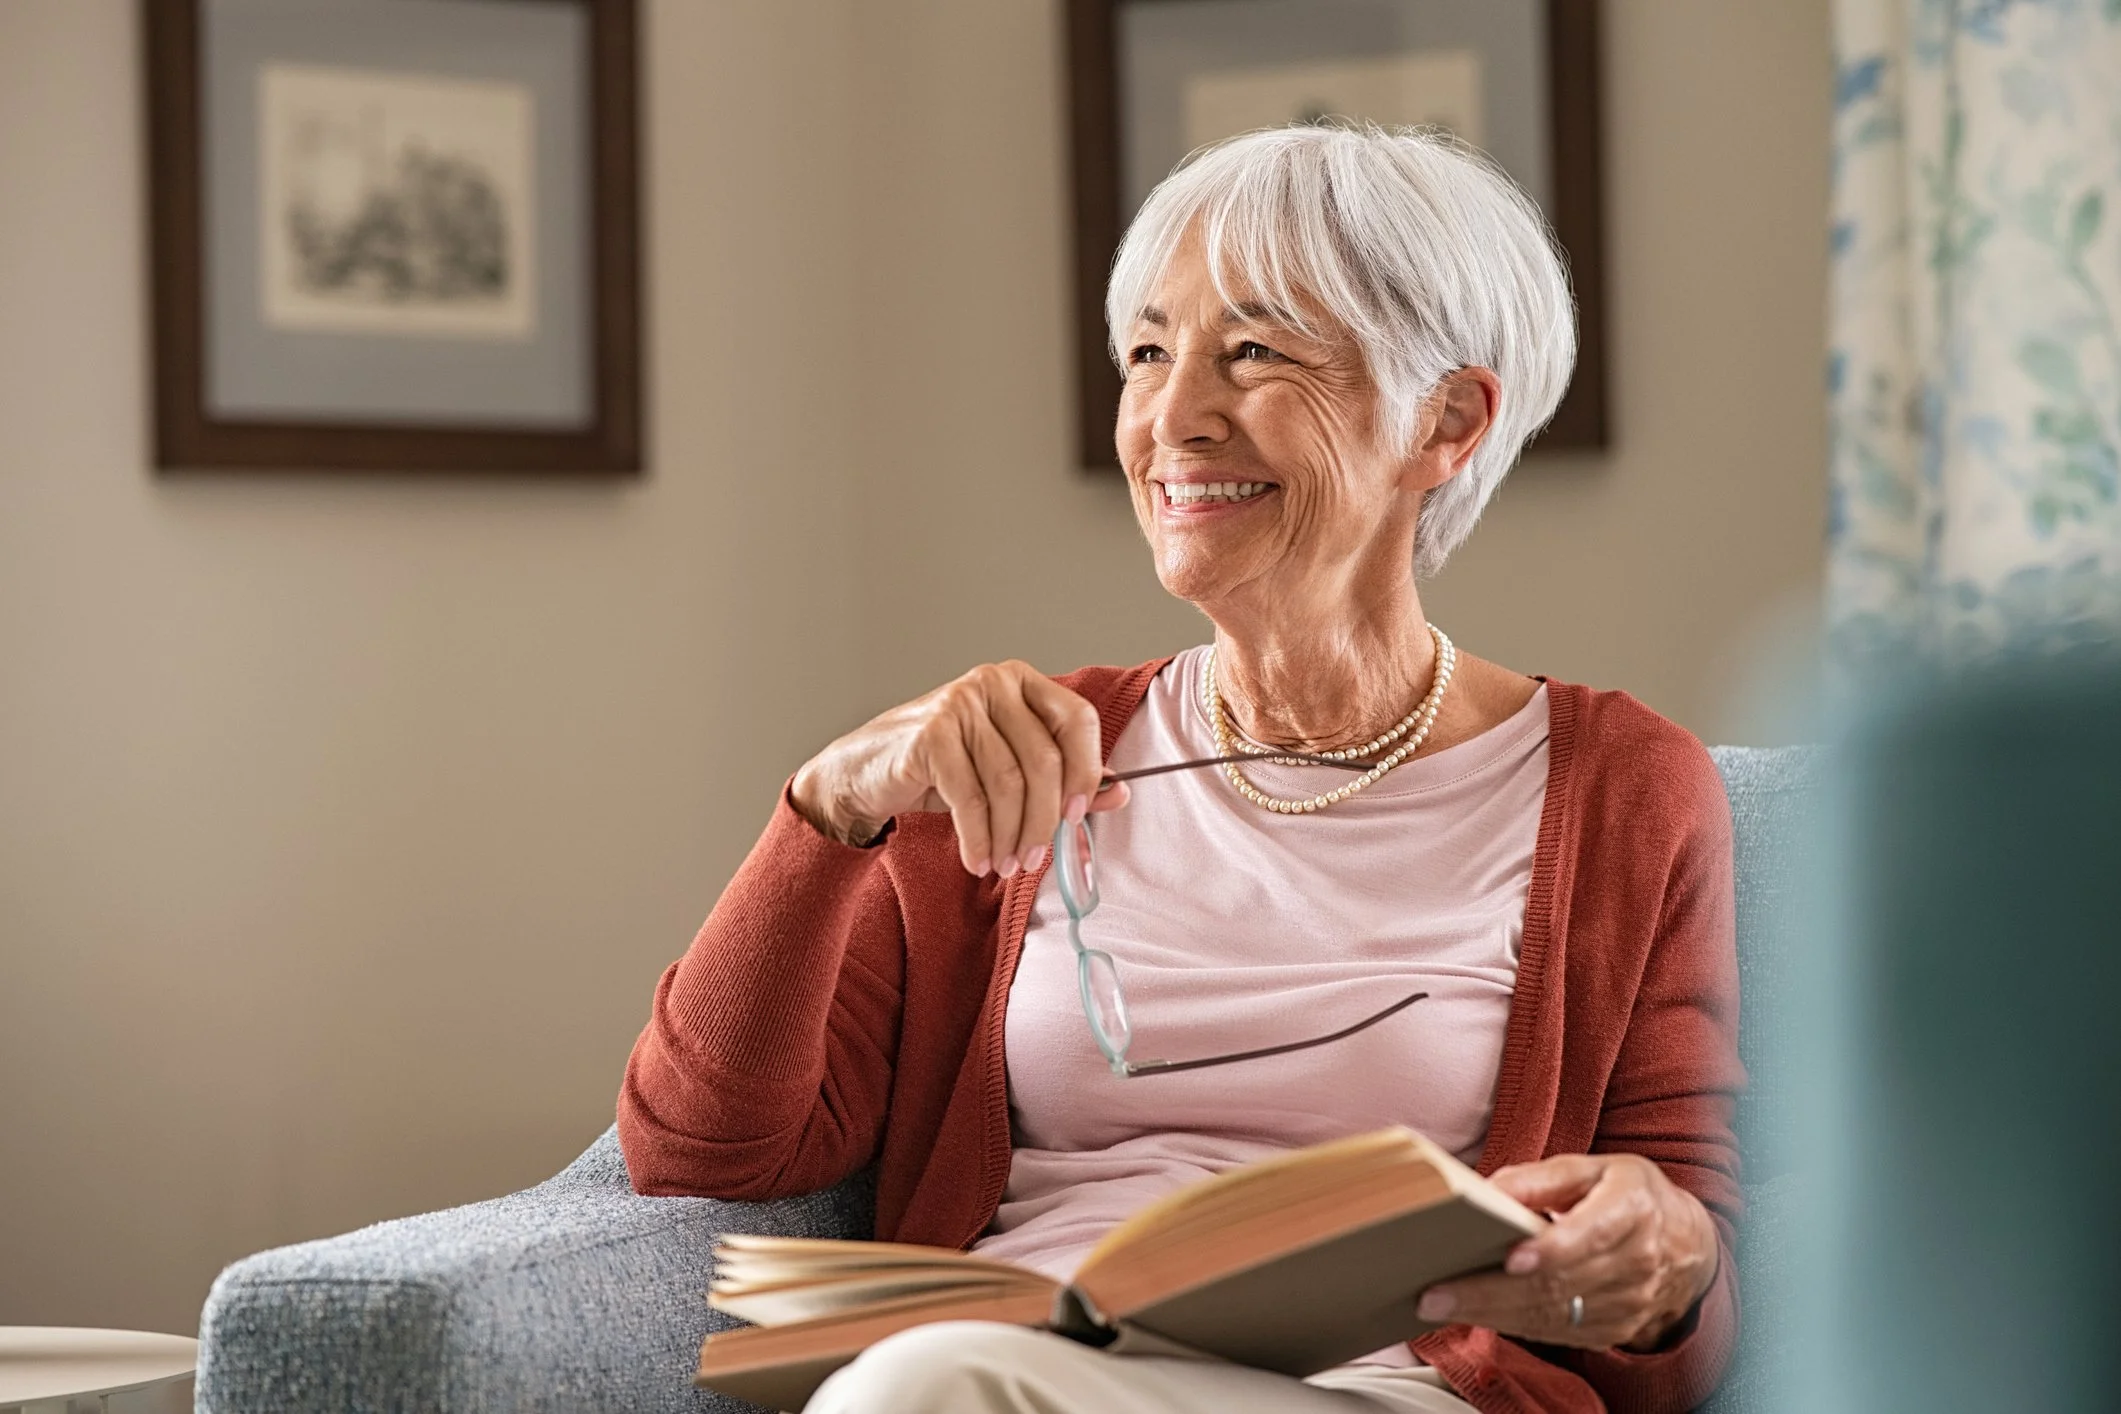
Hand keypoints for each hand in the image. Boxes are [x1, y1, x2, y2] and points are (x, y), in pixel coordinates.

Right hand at [790, 661, 1129, 874]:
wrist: (865, 773)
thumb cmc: (943, 770)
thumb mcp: (1007, 771)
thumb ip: (1064, 778)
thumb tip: (1119, 793)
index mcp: (1022, 682)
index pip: (1078, 719)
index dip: (1087, 770)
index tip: (1079, 816)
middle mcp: (993, 683)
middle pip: (1044, 760)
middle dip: (1045, 821)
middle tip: (1036, 859)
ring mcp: (959, 704)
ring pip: (1009, 784)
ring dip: (1011, 836)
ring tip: (1005, 865)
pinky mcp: (930, 735)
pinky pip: (971, 799)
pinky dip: (979, 838)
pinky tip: (978, 859)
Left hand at [1415, 1153, 1718, 1350]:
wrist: (1685, 1245)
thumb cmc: (1627, 1195)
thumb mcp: (1594, 1168)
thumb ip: (1541, 1177)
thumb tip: (1488, 1190)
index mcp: (1632, 1210)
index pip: (1592, 1234)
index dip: (1552, 1249)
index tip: (1510, 1257)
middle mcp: (1635, 1263)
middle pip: (1557, 1283)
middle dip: (1491, 1291)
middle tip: (1437, 1292)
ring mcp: (1626, 1304)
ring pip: (1550, 1313)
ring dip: (1491, 1313)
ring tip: (1439, 1305)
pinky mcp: (1611, 1330)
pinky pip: (1554, 1331)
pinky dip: (1509, 1324)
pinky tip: (1472, 1315)